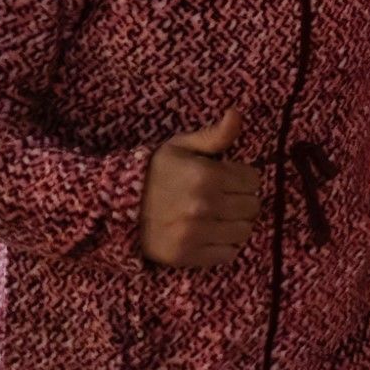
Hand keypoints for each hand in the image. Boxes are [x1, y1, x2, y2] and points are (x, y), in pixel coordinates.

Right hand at [140, 109, 261, 268]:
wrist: (115, 207)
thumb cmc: (154, 173)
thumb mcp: (181, 146)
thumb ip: (214, 135)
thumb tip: (237, 113)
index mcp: (206, 175)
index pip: (253, 180)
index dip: (244, 177)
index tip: (230, 179)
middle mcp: (204, 205)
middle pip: (252, 206)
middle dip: (242, 200)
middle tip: (225, 198)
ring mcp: (195, 233)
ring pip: (244, 231)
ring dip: (236, 223)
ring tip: (218, 216)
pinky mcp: (187, 256)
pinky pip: (229, 254)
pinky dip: (225, 245)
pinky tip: (211, 233)